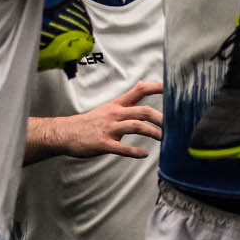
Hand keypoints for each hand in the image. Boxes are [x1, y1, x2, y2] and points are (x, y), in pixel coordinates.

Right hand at [49, 79, 163, 159]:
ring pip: (136, 126)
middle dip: (160, 118)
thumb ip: (126, 100)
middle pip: (143, 111)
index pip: (140, 90)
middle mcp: (115, 113)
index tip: (171, 87)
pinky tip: (144, 154)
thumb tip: (142, 85)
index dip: (156, 87)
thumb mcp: (109, 106)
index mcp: (117, 104)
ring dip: (152, 132)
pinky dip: (135, 151)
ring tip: (163, 138)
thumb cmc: (90, 121)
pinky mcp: (103, 143)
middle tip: (173, 125)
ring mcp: (109, 128)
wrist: (67, 133)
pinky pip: (122, 148)